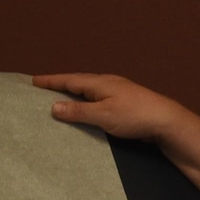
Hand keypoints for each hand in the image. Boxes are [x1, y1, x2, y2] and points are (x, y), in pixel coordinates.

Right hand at [32, 73, 191, 142]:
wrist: (166, 120)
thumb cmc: (134, 116)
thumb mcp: (102, 115)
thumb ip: (78, 111)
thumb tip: (54, 106)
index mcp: (99, 83)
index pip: (69, 79)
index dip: (51, 81)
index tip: (33, 81)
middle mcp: (107, 83)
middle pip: (78, 82)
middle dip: (60, 84)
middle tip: (42, 88)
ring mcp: (117, 91)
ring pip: (88, 90)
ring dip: (73, 93)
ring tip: (59, 98)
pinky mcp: (124, 102)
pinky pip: (97, 98)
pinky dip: (85, 101)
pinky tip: (85, 108)